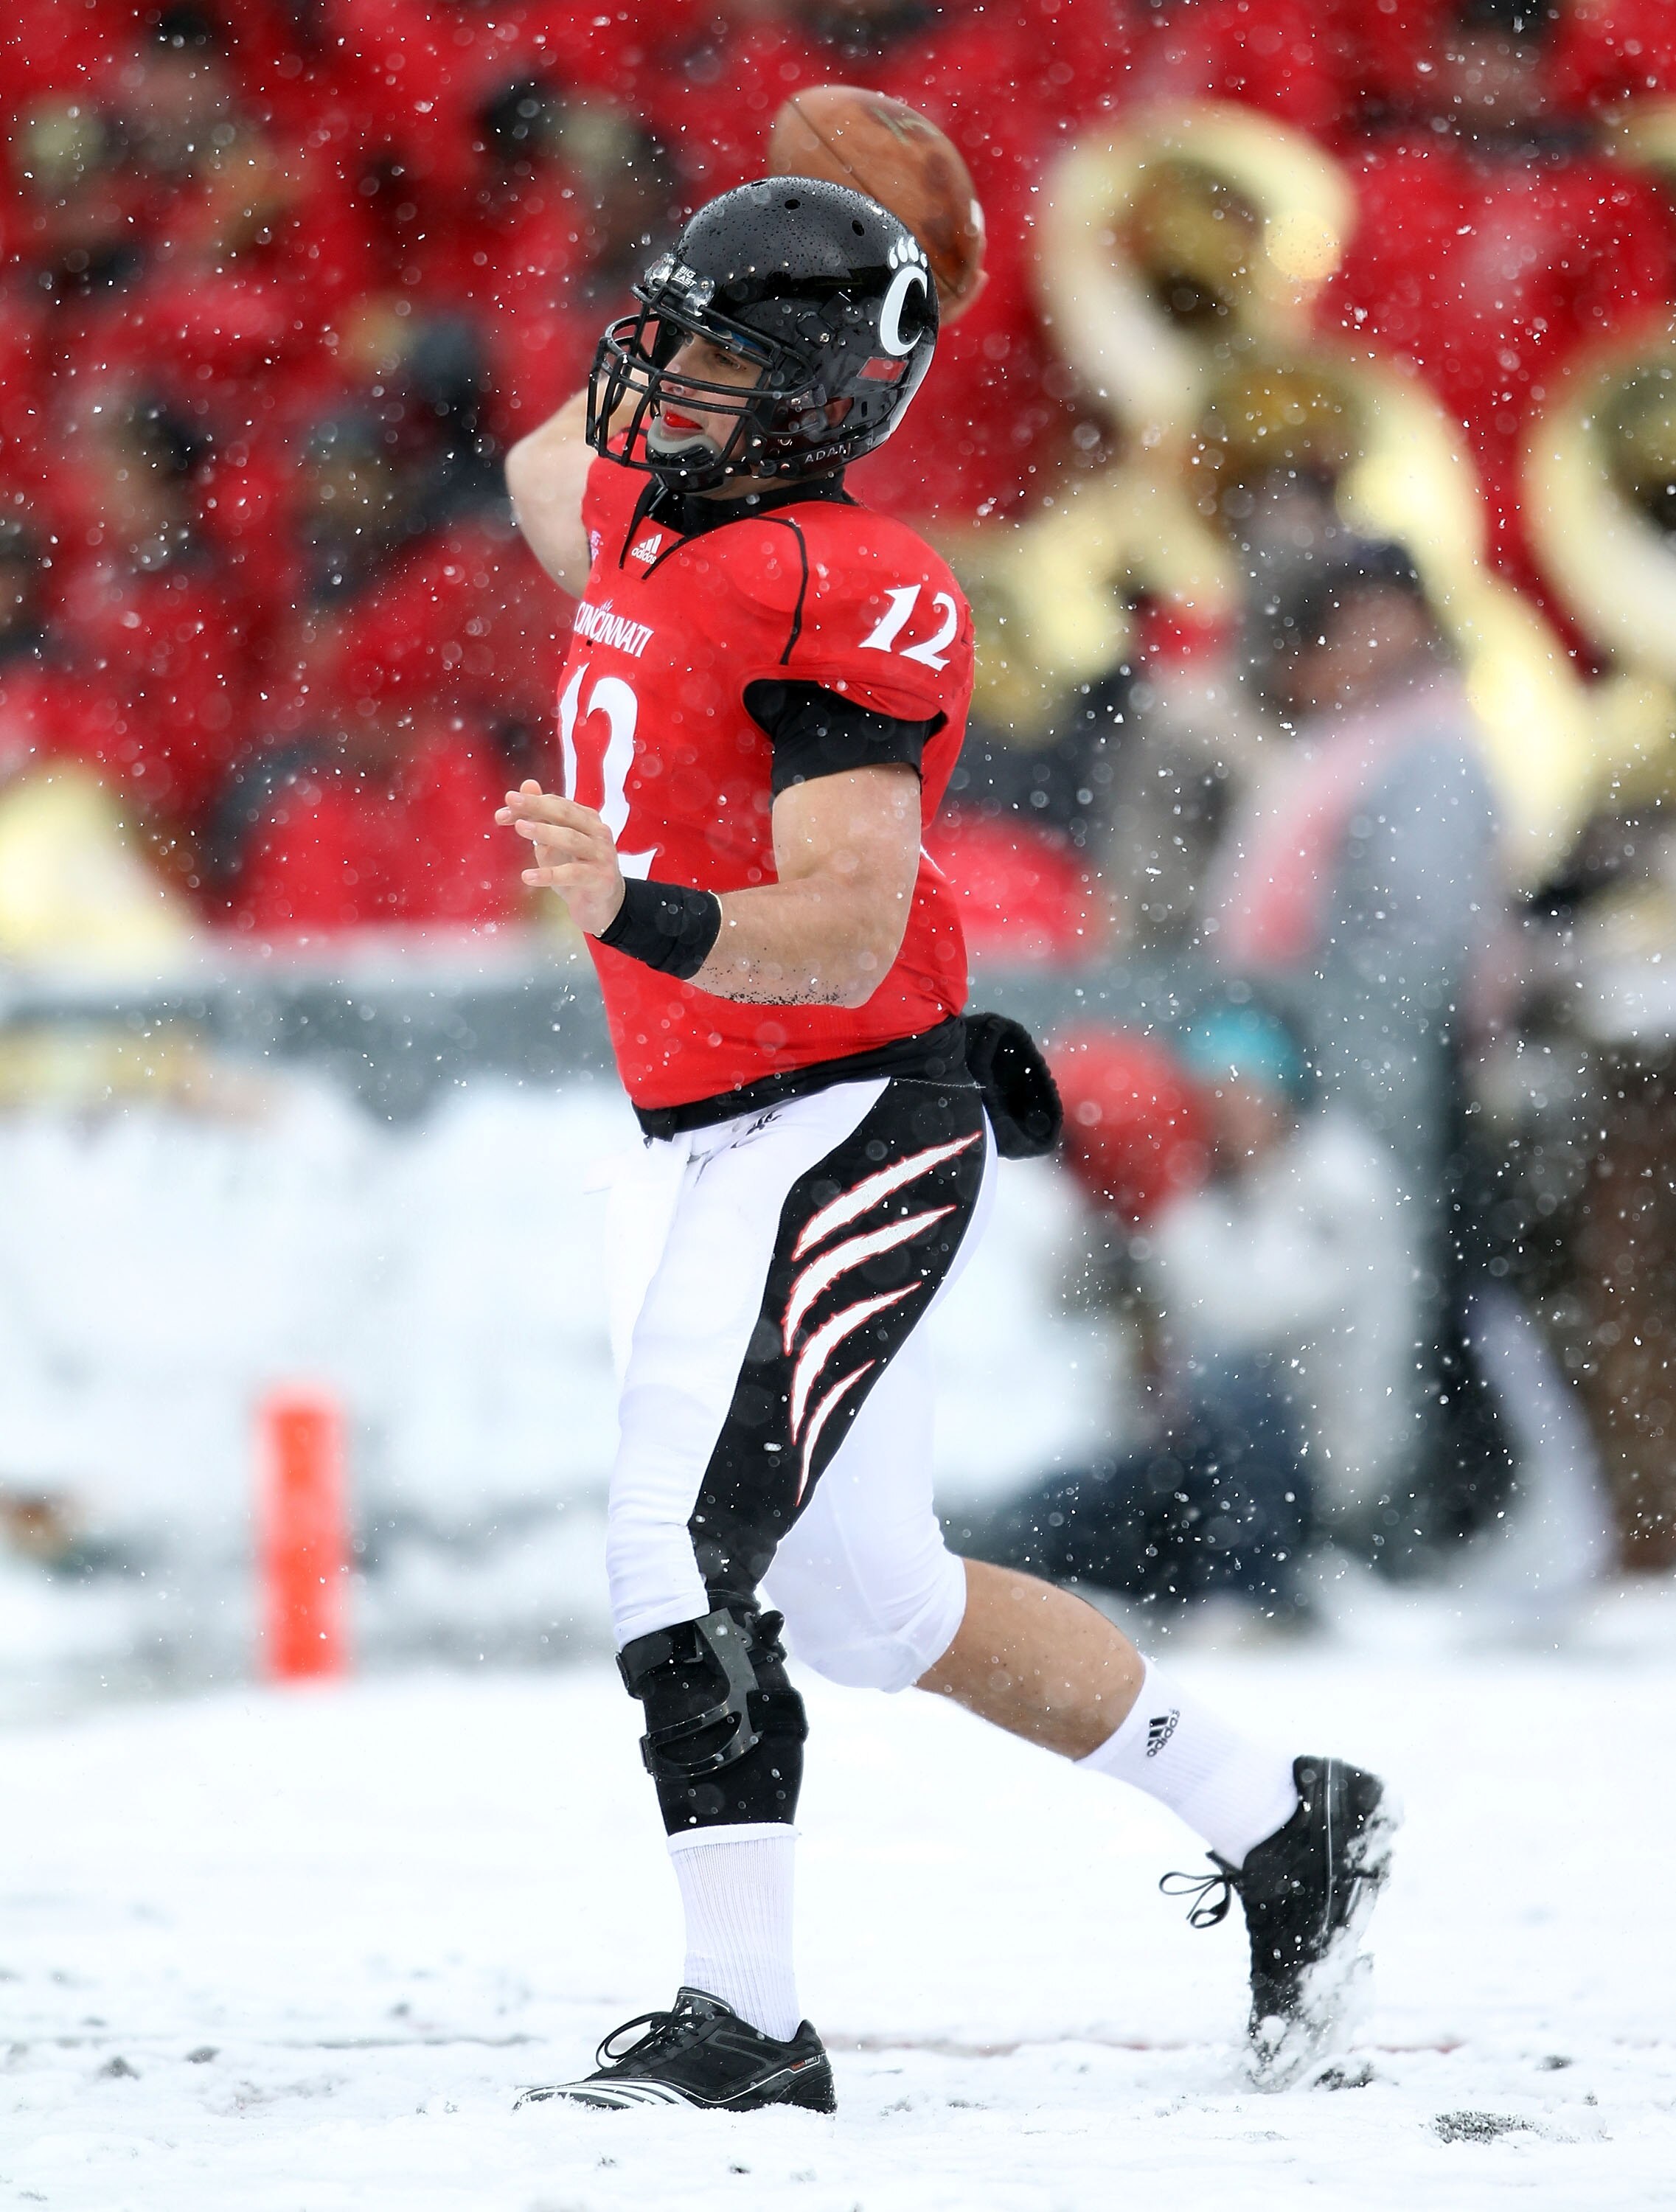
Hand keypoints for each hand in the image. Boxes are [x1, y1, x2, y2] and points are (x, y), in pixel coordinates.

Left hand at [496, 780, 624, 935]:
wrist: (602, 906)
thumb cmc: (576, 869)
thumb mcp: (555, 842)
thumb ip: (542, 815)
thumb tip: (527, 784)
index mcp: (587, 819)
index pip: (557, 804)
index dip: (532, 802)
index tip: (506, 804)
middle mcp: (598, 833)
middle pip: (565, 814)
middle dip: (537, 806)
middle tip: (512, 801)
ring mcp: (601, 855)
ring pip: (571, 839)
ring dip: (544, 831)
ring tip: (520, 828)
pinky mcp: (600, 879)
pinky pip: (572, 874)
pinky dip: (549, 875)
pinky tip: (528, 876)